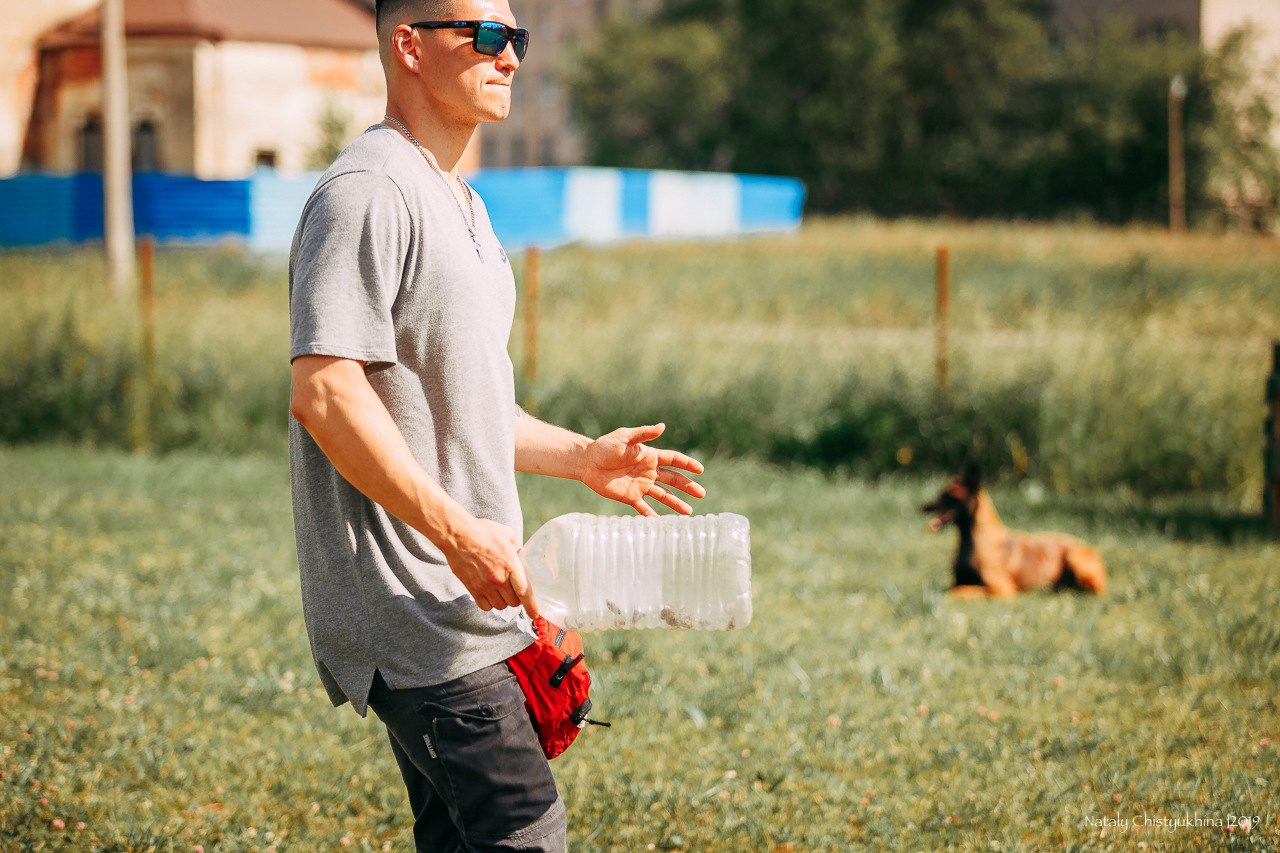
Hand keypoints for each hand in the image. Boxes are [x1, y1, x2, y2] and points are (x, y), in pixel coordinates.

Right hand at [441, 515, 539, 618]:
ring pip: (500, 606)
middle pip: (513, 602)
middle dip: (516, 598)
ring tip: (500, 590)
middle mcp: (498, 578)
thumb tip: (522, 558)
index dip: (531, 606)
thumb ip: (517, 549)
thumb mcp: (507, 534)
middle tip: (514, 590)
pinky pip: (485, 606)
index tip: (535, 614)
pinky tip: (489, 593)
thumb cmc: (483, 532)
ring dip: (503, 601)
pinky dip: (489, 603)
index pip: (525, 592)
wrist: (458, 535)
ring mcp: (485, 585)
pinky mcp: (472, 589)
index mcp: (511, 564)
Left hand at [581, 424, 705, 515]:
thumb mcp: (624, 437)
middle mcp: (648, 472)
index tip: (700, 470)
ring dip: (675, 503)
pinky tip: (663, 523)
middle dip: (687, 487)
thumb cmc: (605, 446)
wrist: (587, 462)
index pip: (673, 460)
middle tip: (702, 494)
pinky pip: (644, 508)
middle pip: (673, 480)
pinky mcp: (630, 497)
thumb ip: (643, 434)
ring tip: (689, 513)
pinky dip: (653, 516)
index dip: (687, 464)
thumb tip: (662, 426)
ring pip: (663, 496)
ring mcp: (640, 485)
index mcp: (649, 456)